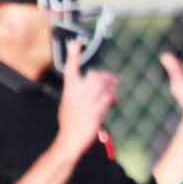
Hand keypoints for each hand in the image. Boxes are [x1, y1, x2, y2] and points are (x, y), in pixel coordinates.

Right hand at [56, 40, 117, 157]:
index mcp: (69, 91)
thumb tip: (90, 86)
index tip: (75, 43)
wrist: (70, 140)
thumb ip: (77, 93)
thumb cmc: (69, 124)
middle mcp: (77, 94)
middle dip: (106, 77)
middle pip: (95, 76)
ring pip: (103, 86)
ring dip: (111, 88)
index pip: (70, 69)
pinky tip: (114, 102)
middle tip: (114, 80)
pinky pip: (108, 98)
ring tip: (114, 93)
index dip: (73, 55)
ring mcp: (86, 103)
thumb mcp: (68, 104)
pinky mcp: (95, 112)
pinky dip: (113, 98)